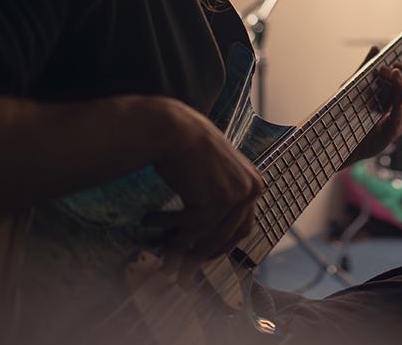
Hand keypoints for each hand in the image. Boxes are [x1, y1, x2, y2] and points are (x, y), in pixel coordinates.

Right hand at [144, 99, 263, 259]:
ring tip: (160, 257)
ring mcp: (235, 197)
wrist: (175, 127)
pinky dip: (165, 225)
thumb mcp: (216, 172)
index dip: (221, 246)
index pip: (242, 228)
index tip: (202, 257)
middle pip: (224, 237)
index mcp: (254, 184)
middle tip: (179, 272)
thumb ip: (221, 197)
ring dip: (179, 249)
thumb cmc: (189, 148)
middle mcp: (250, 191)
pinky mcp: (215, 201)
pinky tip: (147, 219)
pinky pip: (187, 226)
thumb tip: (210, 238)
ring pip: (205, 237)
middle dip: (199, 256)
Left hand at [344, 47, 401, 165]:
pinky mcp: (390, 135)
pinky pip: (400, 116)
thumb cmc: (348, 115)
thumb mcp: (357, 87)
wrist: (337, 141)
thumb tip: (375, 47)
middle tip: (389, 68)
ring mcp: (398, 124)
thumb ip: (366, 69)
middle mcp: (401, 113)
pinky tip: (401, 88)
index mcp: (396, 103)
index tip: (395, 62)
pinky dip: (401, 101)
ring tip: (393, 72)